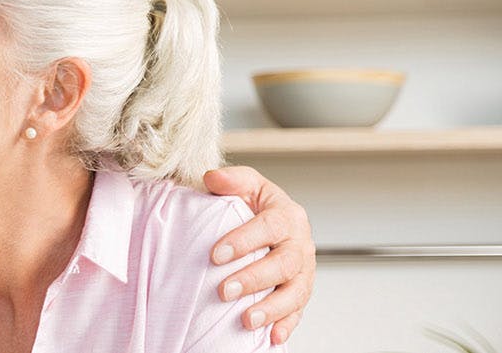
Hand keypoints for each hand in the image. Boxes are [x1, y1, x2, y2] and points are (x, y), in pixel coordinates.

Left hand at [203, 165, 315, 345]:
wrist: (270, 224)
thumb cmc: (255, 206)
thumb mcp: (246, 185)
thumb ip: (232, 180)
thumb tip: (212, 178)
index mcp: (288, 216)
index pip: (269, 227)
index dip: (244, 241)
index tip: (216, 254)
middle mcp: (300, 245)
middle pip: (284, 264)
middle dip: (254, 279)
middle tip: (224, 290)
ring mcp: (303, 271)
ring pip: (295, 292)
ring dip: (272, 308)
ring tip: (247, 320)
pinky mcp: (299, 292)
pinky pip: (297, 312)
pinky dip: (286, 326)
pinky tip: (271, 337)